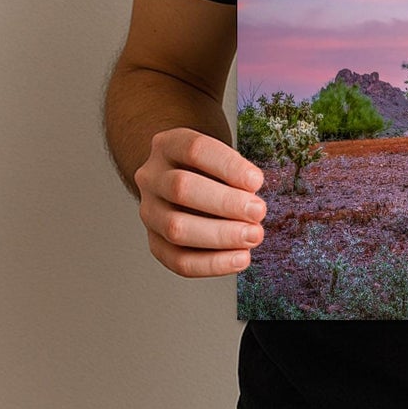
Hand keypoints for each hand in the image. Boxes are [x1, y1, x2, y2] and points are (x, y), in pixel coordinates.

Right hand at [134, 127, 267, 277]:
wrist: (181, 177)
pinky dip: (212, 263)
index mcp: (168, 145)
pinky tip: (240, 258)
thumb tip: (252, 194)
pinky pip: (178, 260)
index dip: (228, 166)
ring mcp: (149, 210)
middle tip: (258, 212)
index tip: (257, 181)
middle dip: (225, 203)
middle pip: (181, 188)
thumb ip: (234, 171)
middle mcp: (152, 177)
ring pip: (175, 227)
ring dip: (221, 235)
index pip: (195, 149)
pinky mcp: (155, 241)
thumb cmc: (209, 166)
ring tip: (253, 236)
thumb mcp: (219, 154)